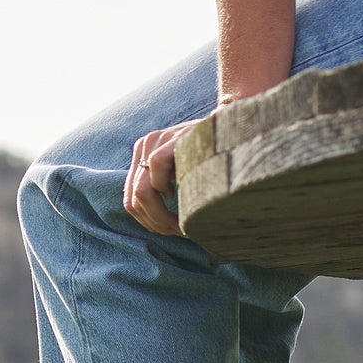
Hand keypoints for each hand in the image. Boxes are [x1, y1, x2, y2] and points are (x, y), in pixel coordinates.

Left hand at [125, 118, 202, 235]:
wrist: (232, 131)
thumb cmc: (208, 158)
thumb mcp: (178, 173)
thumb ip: (161, 189)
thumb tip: (153, 224)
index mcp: (141, 156)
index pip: (130, 199)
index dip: (147, 221)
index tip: (170, 230)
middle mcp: (144, 146)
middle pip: (134, 199)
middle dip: (156, 222)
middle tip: (178, 231)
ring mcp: (156, 140)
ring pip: (141, 191)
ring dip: (161, 215)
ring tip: (182, 223)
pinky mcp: (171, 137)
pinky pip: (156, 167)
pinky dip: (165, 187)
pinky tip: (180, 193)